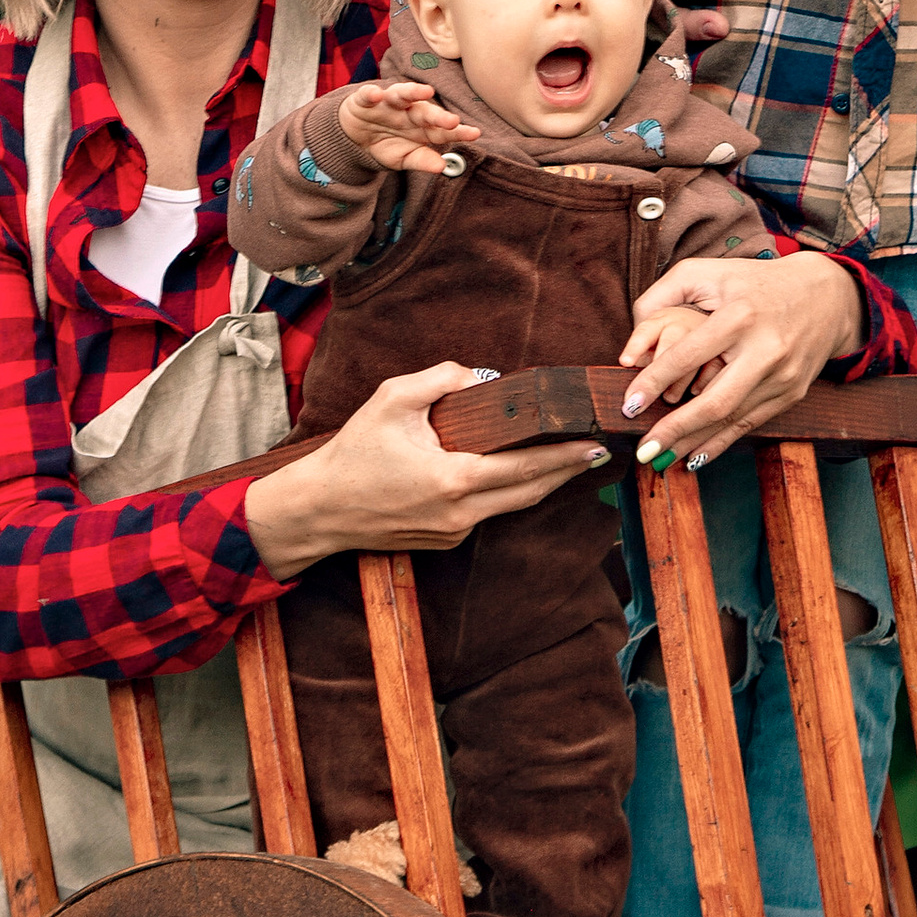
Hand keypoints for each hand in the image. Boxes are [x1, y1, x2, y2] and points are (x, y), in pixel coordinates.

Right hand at [244, 363, 606, 578]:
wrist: (319, 509)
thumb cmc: (353, 453)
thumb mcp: (392, 399)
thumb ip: (440, 378)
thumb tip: (481, 376)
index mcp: (454, 479)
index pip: (526, 467)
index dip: (565, 456)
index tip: (594, 443)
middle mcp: (461, 513)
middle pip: (530, 492)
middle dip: (566, 471)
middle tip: (596, 450)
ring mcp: (452, 532)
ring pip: (510, 506)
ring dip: (539, 483)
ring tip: (566, 459)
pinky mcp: (442, 540)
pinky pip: (484, 513)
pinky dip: (505, 492)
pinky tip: (512, 472)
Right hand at [333, 78, 480, 174]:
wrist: (354, 137)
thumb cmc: (386, 143)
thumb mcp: (403, 157)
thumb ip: (422, 160)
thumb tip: (442, 167)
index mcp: (421, 127)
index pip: (442, 130)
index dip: (458, 132)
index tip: (474, 134)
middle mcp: (408, 111)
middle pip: (425, 111)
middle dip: (438, 115)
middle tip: (452, 120)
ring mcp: (387, 103)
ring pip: (402, 94)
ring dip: (413, 92)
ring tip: (425, 91)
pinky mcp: (365, 100)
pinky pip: (368, 96)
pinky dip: (371, 94)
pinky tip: (376, 95)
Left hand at [616, 249, 862, 471]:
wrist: (826, 296)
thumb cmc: (753, 282)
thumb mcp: (707, 271)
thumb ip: (663, 295)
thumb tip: (634, 343)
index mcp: (739, 315)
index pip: (688, 355)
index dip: (654, 382)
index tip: (629, 404)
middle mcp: (765, 349)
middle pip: (715, 401)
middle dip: (675, 429)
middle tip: (643, 449)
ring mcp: (782, 376)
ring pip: (731, 420)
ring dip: (693, 443)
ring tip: (660, 459)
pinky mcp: (792, 393)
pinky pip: (750, 424)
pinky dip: (720, 443)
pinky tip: (695, 457)